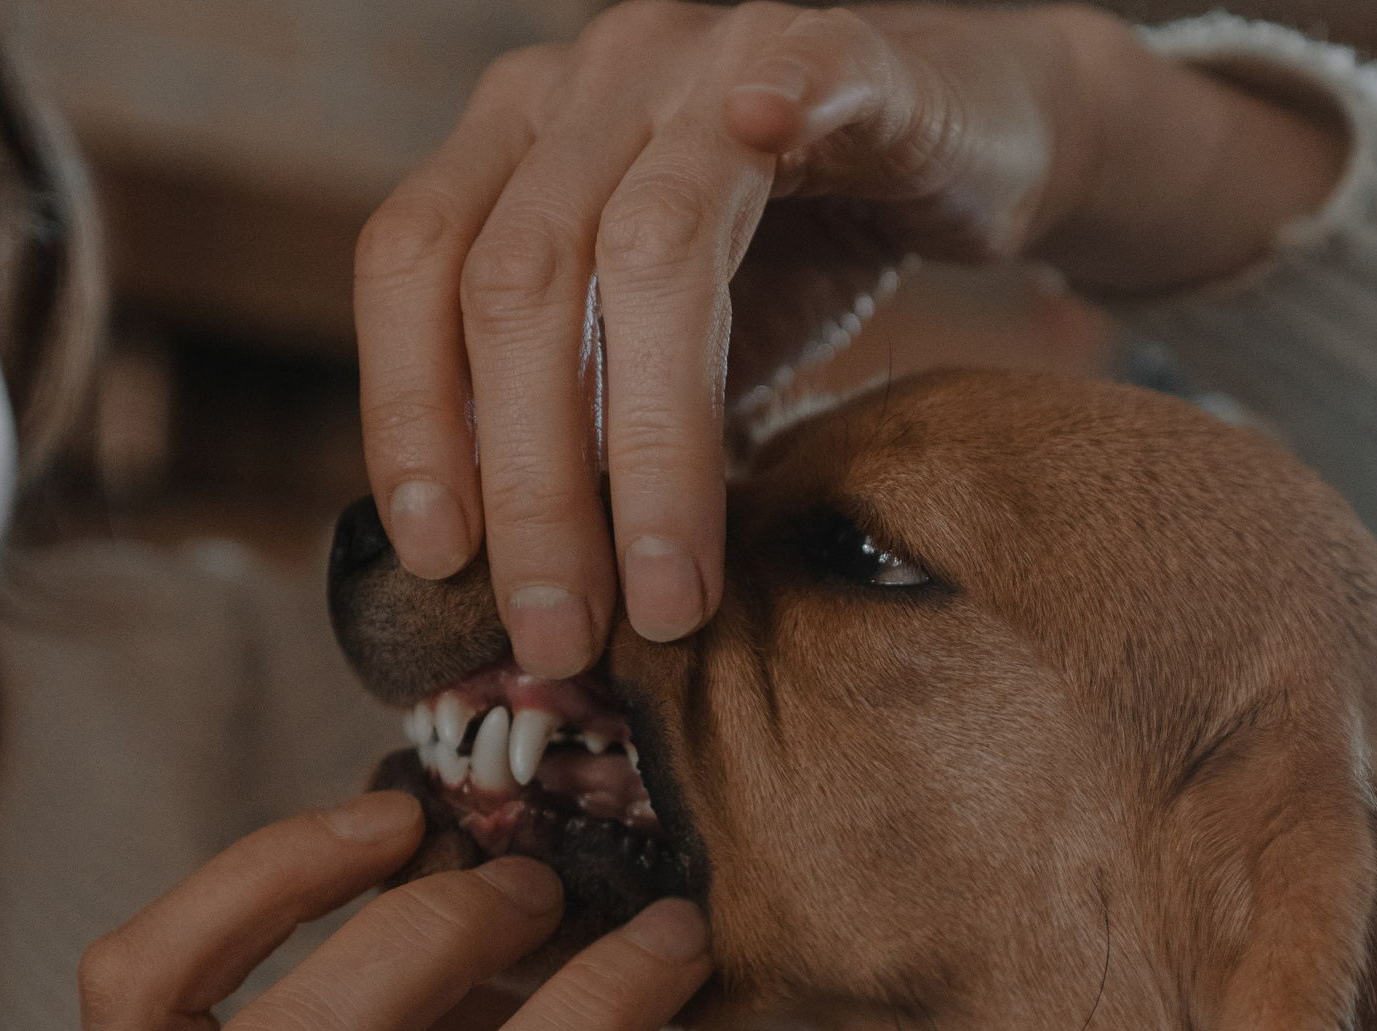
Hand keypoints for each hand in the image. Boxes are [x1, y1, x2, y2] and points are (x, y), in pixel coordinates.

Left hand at [354, 1, 1346, 676]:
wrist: (968, 141)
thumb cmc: (795, 255)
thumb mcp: (659, 352)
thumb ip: (583, 426)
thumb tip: (524, 592)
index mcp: (515, 149)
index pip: (414, 268)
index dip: (408, 415)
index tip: (439, 558)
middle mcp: (590, 86)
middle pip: (515, 281)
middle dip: (531, 483)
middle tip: (561, 628)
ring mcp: (712, 59)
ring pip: (646, 240)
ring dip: (650, 441)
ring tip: (667, 591)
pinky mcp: (850, 54)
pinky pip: (811, 76)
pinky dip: (788, 107)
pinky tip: (774, 140)